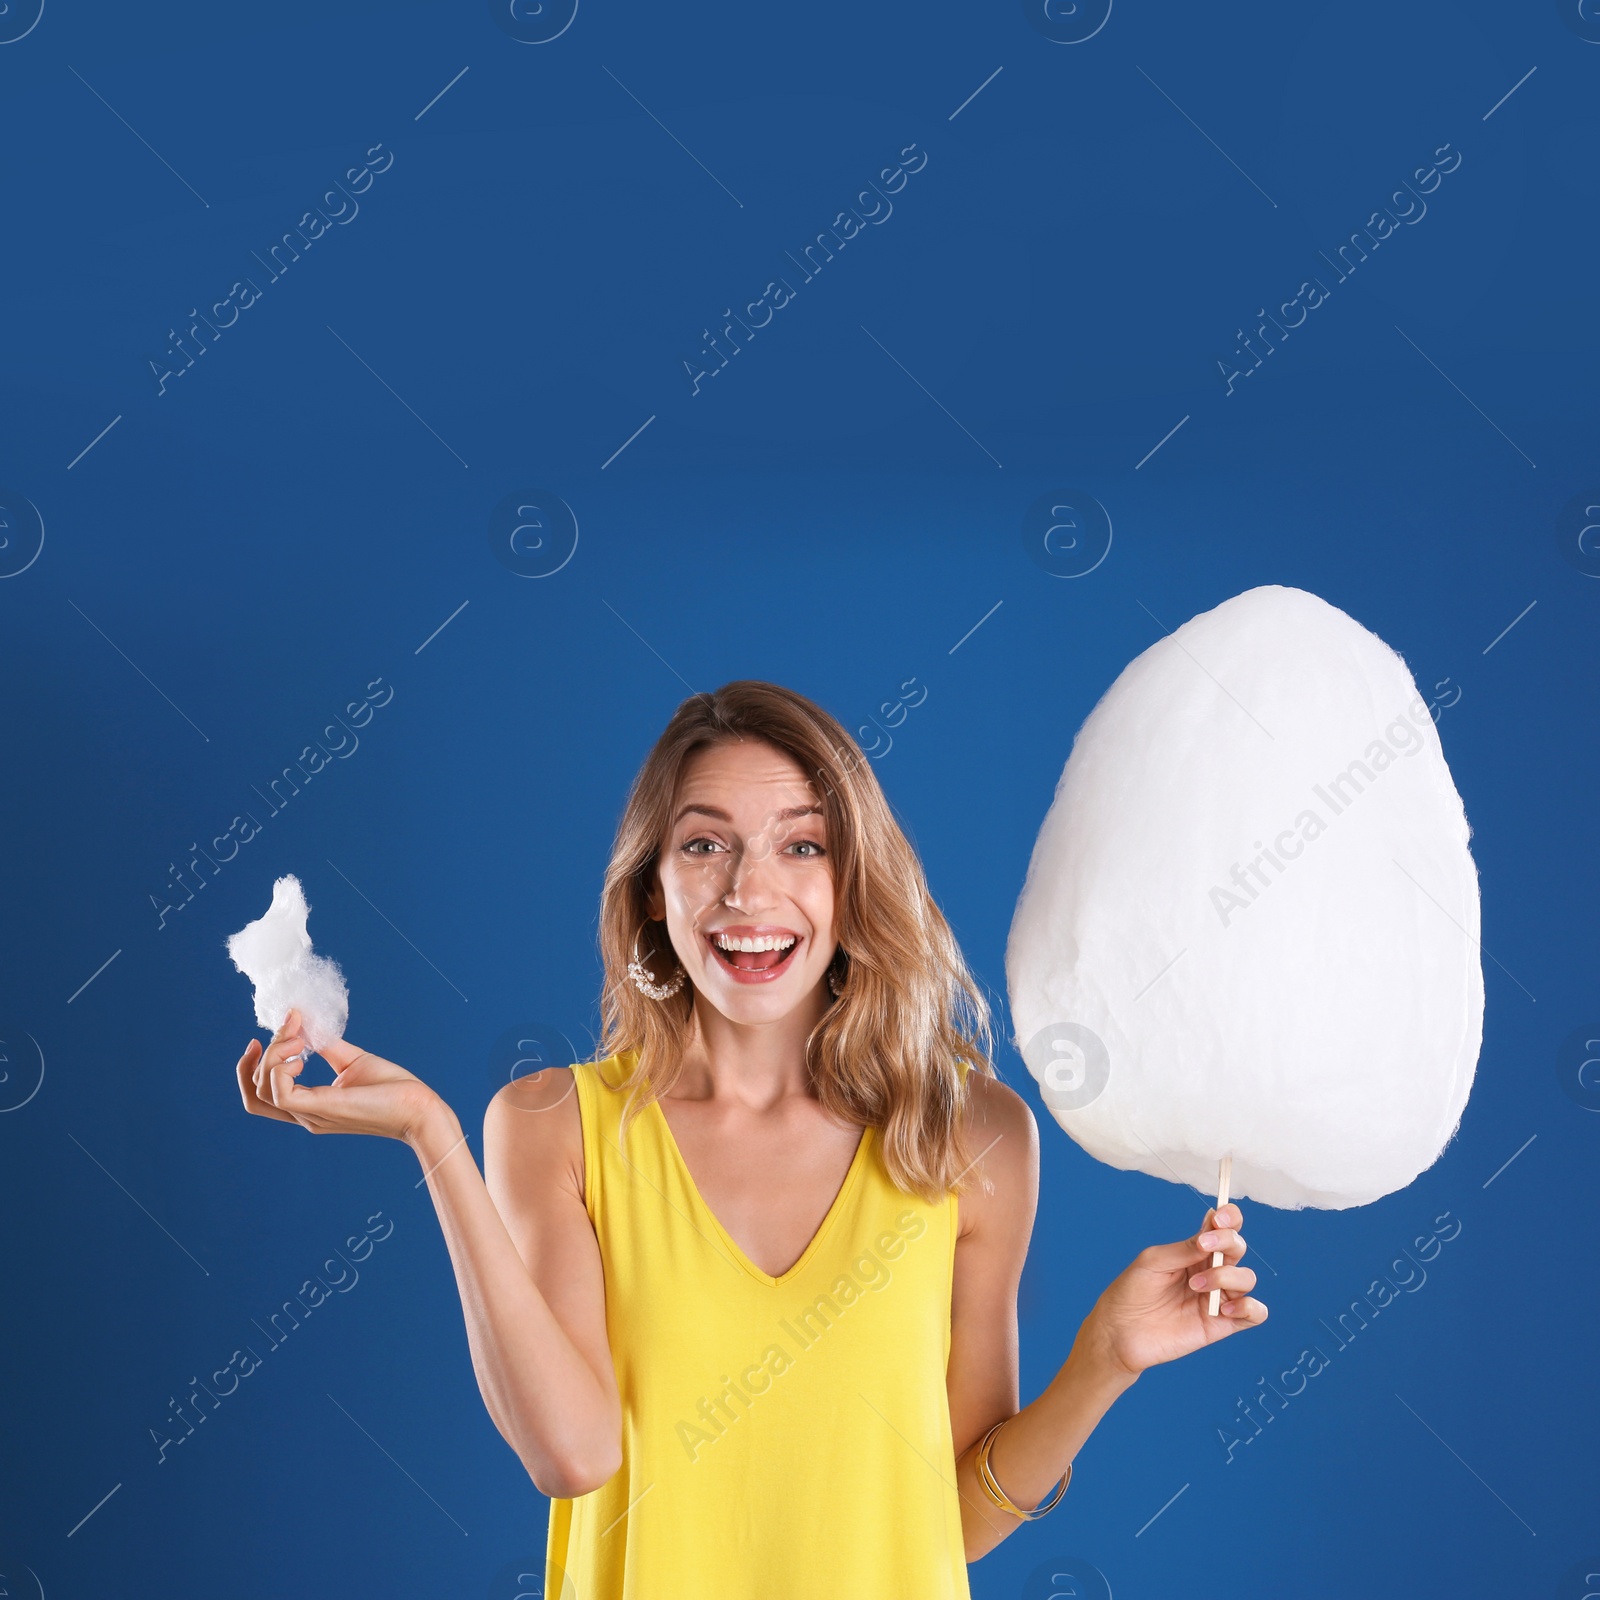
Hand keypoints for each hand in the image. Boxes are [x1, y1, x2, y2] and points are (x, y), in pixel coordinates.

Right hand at [236, 1007, 440, 1145]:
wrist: (419, 1108)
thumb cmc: (393, 1088)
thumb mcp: (353, 1059)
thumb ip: (326, 1044)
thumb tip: (304, 1020)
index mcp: (310, 1105)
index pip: (261, 1095)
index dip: (252, 1066)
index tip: (266, 1036)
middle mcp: (305, 1114)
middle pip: (253, 1096)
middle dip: (253, 1061)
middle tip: (285, 1033)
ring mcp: (311, 1114)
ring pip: (262, 1091)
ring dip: (272, 1057)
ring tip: (299, 1042)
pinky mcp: (322, 1108)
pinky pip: (280, 1094)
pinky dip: (281, 1068)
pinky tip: (303, 1055)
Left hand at [1076, 1203, 1267, 1379]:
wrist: (1119, 1332)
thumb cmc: (1131, 1292)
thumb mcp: (1153, 1261)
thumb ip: (1185, 1248)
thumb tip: (1211, 1232)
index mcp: (1193, 1251)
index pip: (1223, 1228)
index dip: (1230, 1218)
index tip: (1220, 1218)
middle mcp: (1210, 1271)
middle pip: (1237, 1248)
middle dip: (1228, 1242)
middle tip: (1205, 1247)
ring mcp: (1217, 1298)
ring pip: (1247, 1278)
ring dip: (1227, 1276)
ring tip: (1196, 1286)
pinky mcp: (1222, 1325)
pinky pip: (1255, 1314)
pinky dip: (1249, 1307)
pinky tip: (1224, 1308)